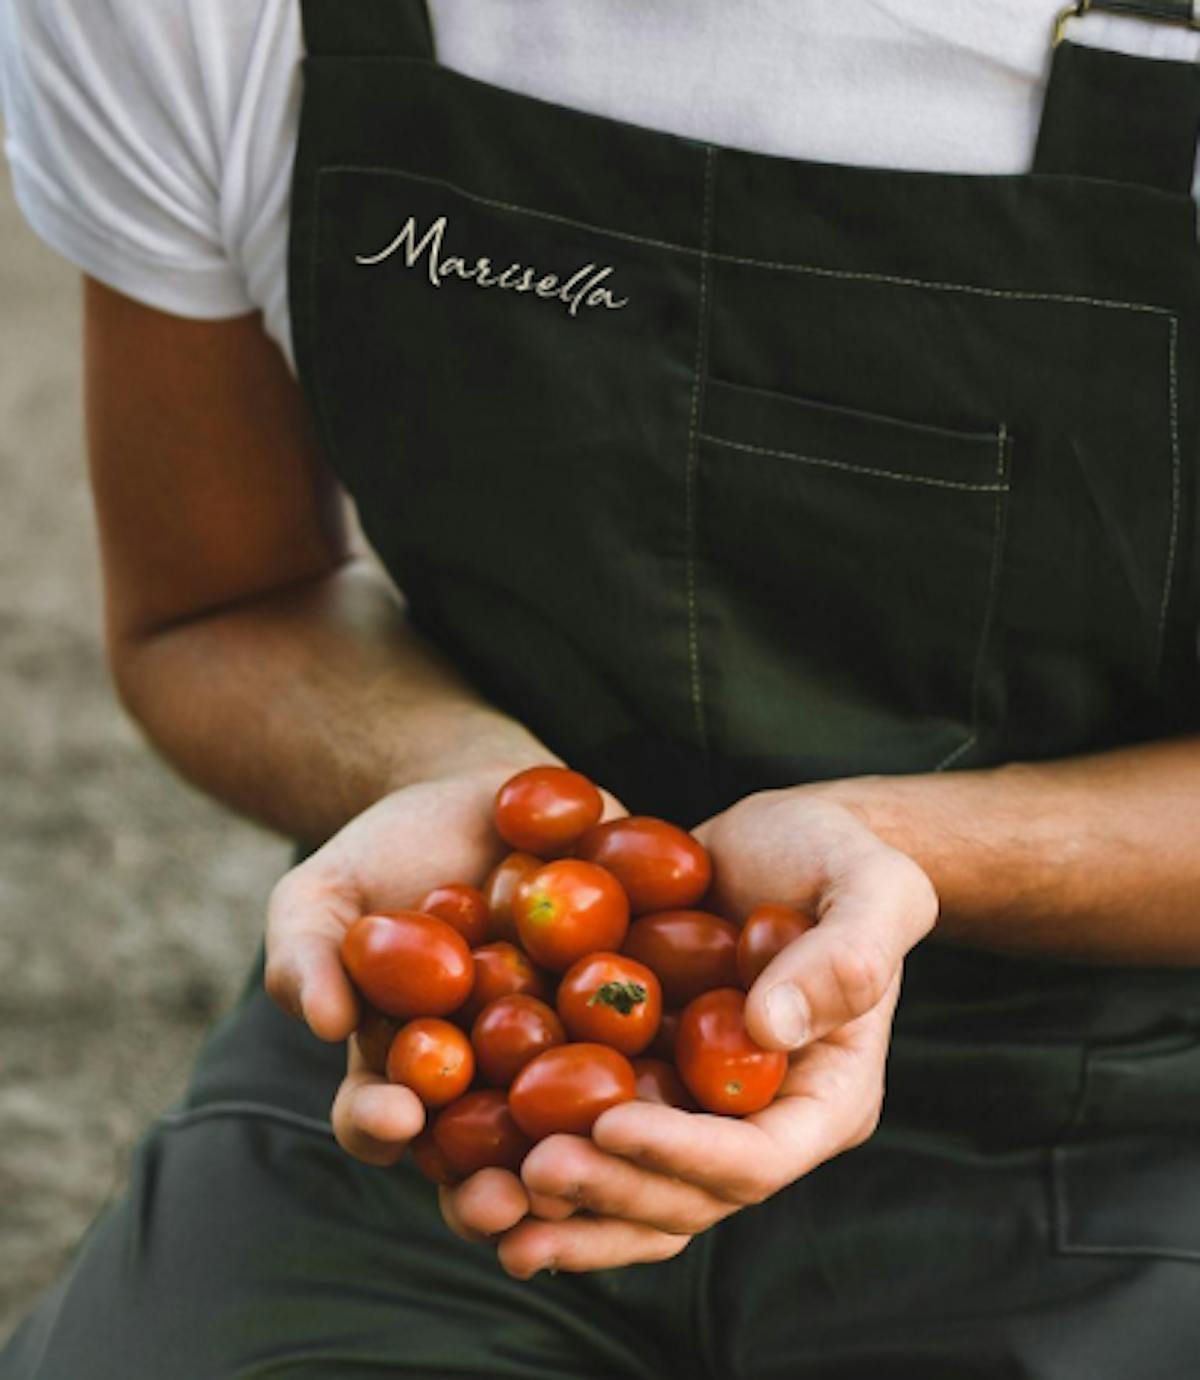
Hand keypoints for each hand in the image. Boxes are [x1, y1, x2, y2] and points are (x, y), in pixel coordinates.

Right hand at [265, 762, 622, 1239]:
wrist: (482, 789)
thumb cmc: (388, 851)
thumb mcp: (322, 890)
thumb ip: (304, 952)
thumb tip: (326, 1023)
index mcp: (410, 1071)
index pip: (384, 1120)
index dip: (384, 1126)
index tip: (397, 1114)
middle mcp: (492, 1079)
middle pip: (490, 1152)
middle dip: (497, 1184)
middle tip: (504, 1195)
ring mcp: (569, 1048)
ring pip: (583, 1121)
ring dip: (593, 1151)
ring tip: (599, 1150)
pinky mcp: (637, 1004)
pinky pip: (658, 1040)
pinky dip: (669, 1062)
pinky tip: (681, 1071)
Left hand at [468, 788, 936, 1276]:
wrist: (777, 842)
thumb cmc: (835, 855)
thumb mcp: (873, 884)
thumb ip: (847, 954)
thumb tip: (768, 1026)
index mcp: (824, 1098)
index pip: (758, 1158)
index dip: (685, 1155)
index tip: (610, 1122)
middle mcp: (755, 1123)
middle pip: (685, 1198)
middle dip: (610, 1191)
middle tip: (532, 1171)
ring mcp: (693, 1109)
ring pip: (631, 1192)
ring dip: (563, 1210)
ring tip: (484, 1206)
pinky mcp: (642, 1077)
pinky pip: (591, 1137)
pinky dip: (534, 1158)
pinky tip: (465, 1162)